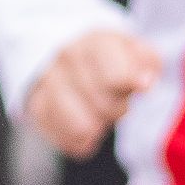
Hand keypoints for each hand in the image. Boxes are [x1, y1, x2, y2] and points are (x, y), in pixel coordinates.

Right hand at [23, 29, 160, 159]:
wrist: (71, 56)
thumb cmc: (112, 58)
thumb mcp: (136, 51)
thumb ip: (147, 62)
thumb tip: (144, 83)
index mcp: (95, 41)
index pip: (116, 79)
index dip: (130, 88)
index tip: (135, 85)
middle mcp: (65, 58)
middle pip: (104, 107)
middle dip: (117, 108)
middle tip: (116, 99)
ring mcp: (47, 84)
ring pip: (82, 129)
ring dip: (98, 126)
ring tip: (98, 111)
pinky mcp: (36, 110)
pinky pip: (69, 142)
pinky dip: (83, 140)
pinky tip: (85, 122)